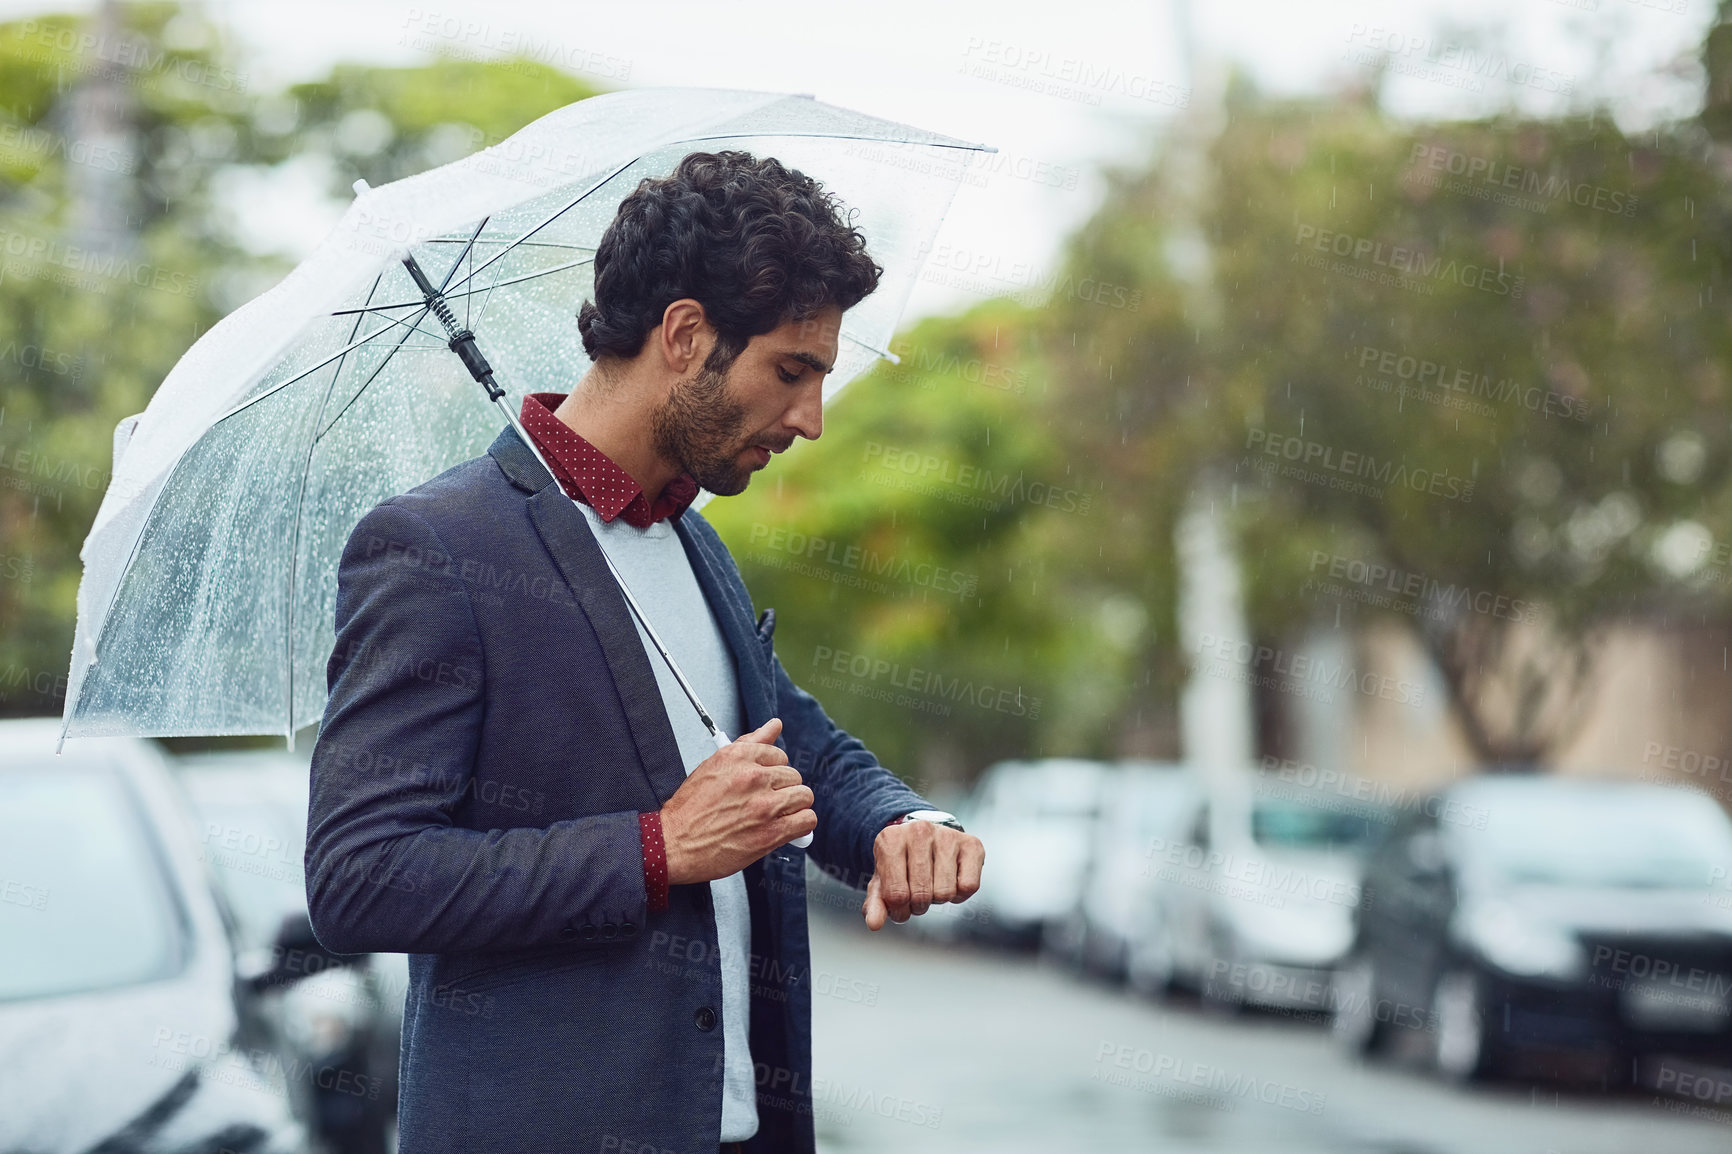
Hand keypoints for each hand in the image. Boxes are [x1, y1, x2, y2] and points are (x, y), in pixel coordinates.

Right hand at [660, 717, 816, 884]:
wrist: (673, 843)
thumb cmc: (689, 809)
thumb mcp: (714, 766)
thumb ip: (749, 744)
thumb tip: (774, 725)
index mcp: (738, 756)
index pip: (778, 754)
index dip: (772, 771)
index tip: (764, 783)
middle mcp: (753, 777)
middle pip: (793, 776)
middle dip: (782, 789)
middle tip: (766, 802)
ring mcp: (764, 805)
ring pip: (803, 796)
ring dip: (794, 807)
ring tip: (777, 815)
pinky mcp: (771, 832)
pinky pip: (806, 820)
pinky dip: (800, 826)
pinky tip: (787, 828)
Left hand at [862, 819, 984, 930]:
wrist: (924, 838)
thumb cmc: (901, 864)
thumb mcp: (883, 881)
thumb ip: (876, 904)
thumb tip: (874, 924)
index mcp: (891, 839)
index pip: (896, 895)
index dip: (898, 910)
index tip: (899, 901)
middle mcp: (919, 831)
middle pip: (922, 895)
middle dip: (919, 906)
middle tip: (917, 894)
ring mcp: (947, 835)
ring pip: (945, 892)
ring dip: (938, 899)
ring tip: (933, 884)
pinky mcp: (972, 844)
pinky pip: (968, 887)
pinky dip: (960, 894)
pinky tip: (951, 880)